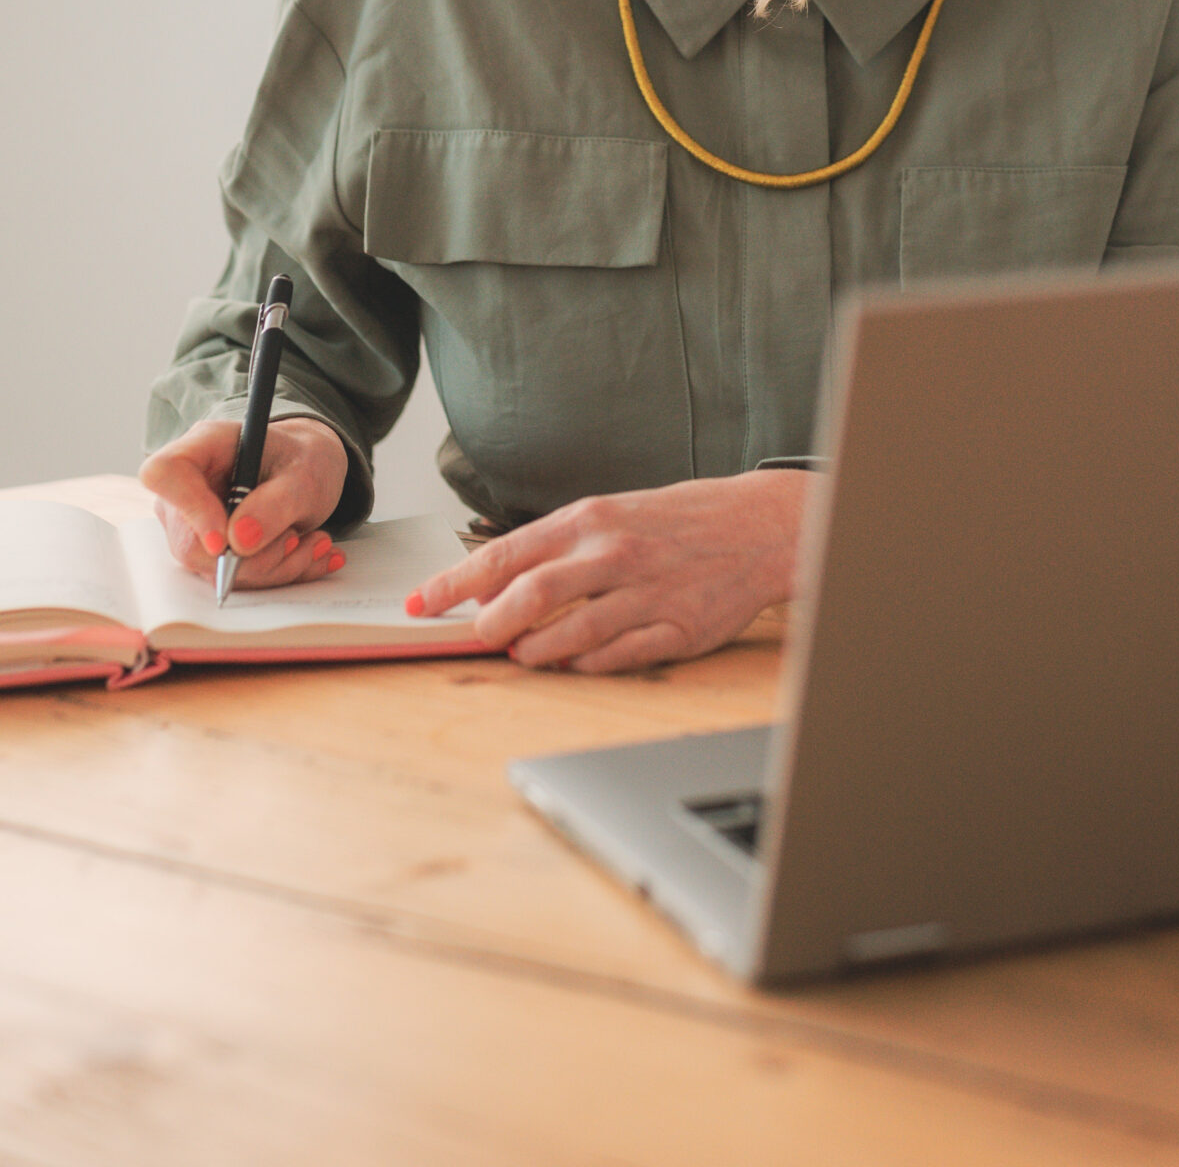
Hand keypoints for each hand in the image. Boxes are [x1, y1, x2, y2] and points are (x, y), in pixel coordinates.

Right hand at [141, 415, 350, 590]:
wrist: (310, 470)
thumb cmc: (303, 458)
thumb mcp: (307, 473)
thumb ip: (277, 503)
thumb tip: (238, 541)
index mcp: (204, 445)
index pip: (165, 474)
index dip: (190, 511)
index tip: (226, 542)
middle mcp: (188, 486)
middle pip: (189, 543)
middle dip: (252, 556)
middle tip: (297, 539)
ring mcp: (192, 522)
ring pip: (214, 570)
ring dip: (273, 566)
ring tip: (312, 542)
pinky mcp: (208, 551)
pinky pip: (232, 579)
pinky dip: (275, 573)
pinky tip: (305, 552)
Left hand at [404, 470, 809, 672]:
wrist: (757, 525)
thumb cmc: (675, 519)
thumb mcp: (611, 514)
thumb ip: (558, 547)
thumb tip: (496, 583)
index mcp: (591, 519)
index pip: (506, 554)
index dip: (455, 583)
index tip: (420, 603)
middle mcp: (614, 553)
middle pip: (531, 596)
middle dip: (491, 624)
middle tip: (477, 637)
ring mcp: (647, 592)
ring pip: (572, 635)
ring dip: (536, 653)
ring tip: (522, 655)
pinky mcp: (677, 628)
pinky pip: (620, 657)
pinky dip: (587, 665)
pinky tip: (574, 663)